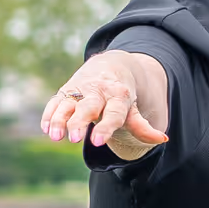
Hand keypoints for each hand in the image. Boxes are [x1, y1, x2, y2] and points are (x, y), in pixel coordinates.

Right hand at [40, 58, 168, 157]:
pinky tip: (46, 128)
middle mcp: (98, 91)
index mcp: (118, 95)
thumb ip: (143, 126)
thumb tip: (162, 138)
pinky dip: (49, 114)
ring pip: (67, 104)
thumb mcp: (133, 108)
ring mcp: (79, 90)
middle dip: (79, 122)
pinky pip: (55, 102)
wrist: (110, 65)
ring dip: (59, 119)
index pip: (113, 114)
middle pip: (87, 107)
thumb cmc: (122, 95)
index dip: (105, 128)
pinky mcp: (65, 90)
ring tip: (54, 137)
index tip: (96, 142)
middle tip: (74, 139)